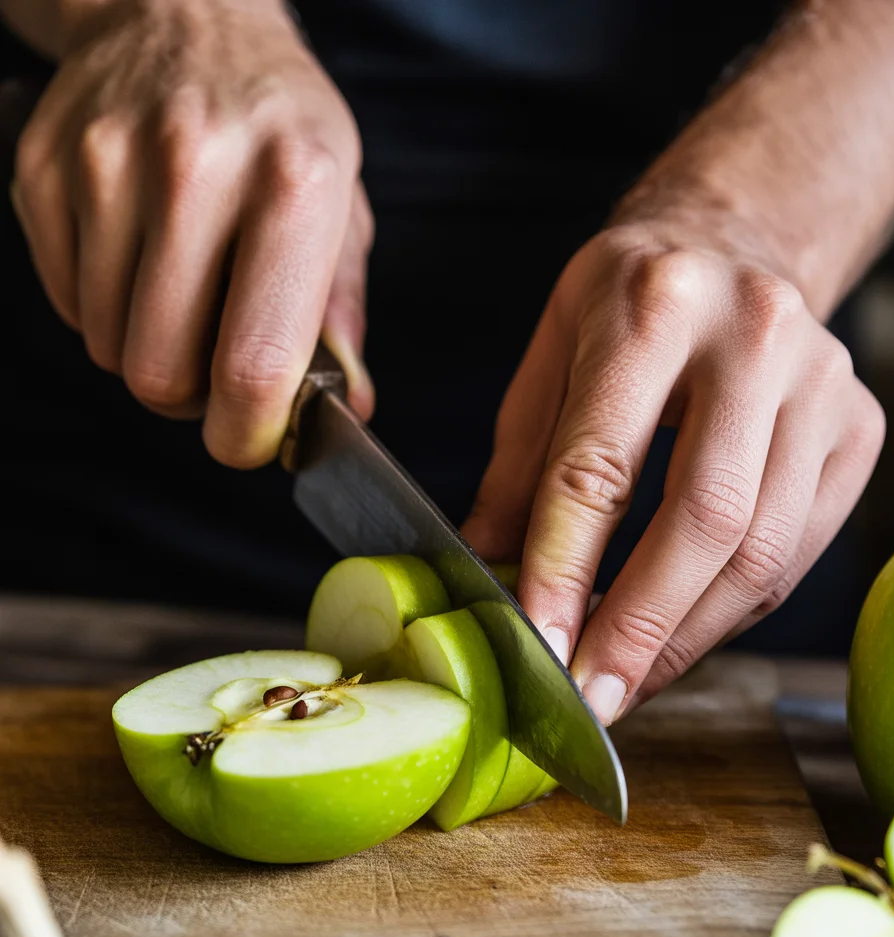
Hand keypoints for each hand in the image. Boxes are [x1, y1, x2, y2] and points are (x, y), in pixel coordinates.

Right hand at [11, 0, 373, 466]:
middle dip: (190, 402)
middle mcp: (195, 167)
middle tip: (214, 372)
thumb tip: (349, 411)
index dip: (247, 433)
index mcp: (294, 184)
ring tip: (183, 305)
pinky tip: (140, 264)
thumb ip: (341, 315)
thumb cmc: (280, 127)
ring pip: (109, 348)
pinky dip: (105, 312)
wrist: (186, 13)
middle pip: (161, 373)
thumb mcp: (343, 205)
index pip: (254, 362)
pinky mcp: (46, 169)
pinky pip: (68, 305)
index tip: (248, 440)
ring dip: (148, 354)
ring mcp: (107, 164)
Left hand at [462, 219, 884, 722]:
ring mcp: (821, 384)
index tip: (538, 641)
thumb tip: (487, 565)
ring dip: (688, 637)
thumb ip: (521, 462)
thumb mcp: (552, 350)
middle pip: (703, 519)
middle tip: (592, 694)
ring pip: (761, 550)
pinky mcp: (857, 428)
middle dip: (640, 626)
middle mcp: (753, 338)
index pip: (601, 462)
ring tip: (630, 682)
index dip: (566, 565)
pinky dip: (734, 611)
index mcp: (652, 309)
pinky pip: (796, 551)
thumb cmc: (629, 299)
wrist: (739, 241)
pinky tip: (683, 635)